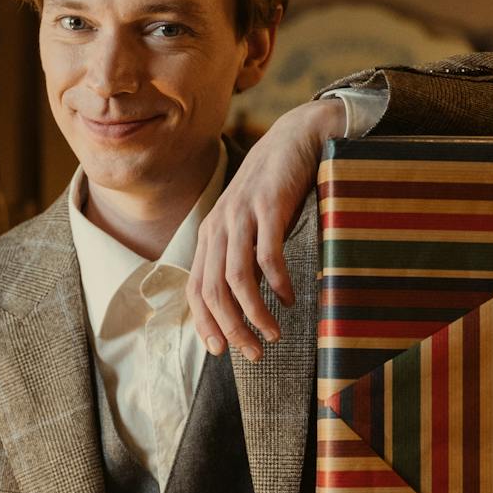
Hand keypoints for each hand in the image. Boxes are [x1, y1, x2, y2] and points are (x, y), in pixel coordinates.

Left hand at [188, 96, 343, 361]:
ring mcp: (241, 217)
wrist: (295, 139)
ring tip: (273, 334)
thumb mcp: (251, 227)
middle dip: (231, 329)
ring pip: (237, 280)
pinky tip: (290, 298)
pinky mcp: (267, 208)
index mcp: (210, 236)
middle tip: (254, 353)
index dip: (206, 323)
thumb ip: (242, 258)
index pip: (197, 290)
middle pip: (214, 291)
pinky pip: (267, 256)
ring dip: (254, 314)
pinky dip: (277, 283)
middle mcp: (219, 228)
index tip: (222, 351)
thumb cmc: (276, 191)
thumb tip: (247, 305)